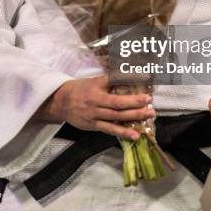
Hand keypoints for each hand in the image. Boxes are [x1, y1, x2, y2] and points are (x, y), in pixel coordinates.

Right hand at [38, 75, 154, 140]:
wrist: (60, 103)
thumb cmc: (80, 89)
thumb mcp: (94, 81)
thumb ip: (110, 80)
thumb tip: (130, 76)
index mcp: (96, 86)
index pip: (114, 80)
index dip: (129, 79)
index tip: (144, 77)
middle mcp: (95, 100)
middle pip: (118, 103)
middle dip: (136, 103)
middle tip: (150, 102)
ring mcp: (94, 115)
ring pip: (116, 117)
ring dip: (134, 117)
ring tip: (148, 115)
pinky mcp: (93, 126)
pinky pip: (110, 130)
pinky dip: (123, 132)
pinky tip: (135, 135)